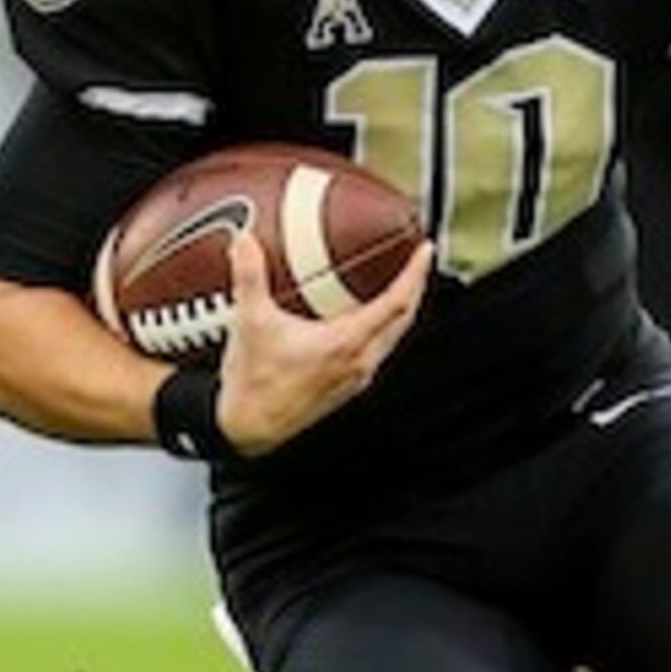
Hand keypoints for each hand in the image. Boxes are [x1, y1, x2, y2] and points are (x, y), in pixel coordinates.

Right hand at [215, 228, 431, 455]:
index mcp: (346, 344)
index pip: (397, 304)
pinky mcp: (347, 386)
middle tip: (416, 261)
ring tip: (397, 284)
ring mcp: (356, 377)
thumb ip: (249, 277)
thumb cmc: (253, 386)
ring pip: (393, 337)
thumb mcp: (250, 322)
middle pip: (404, 319)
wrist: (248, 429)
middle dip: (415, 287)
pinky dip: (382, 328)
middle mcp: (359, 362)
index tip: (424, 251)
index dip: (415, 274)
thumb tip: (245, 242)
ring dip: (401, 309)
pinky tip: (365, 318)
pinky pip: (378, 351)